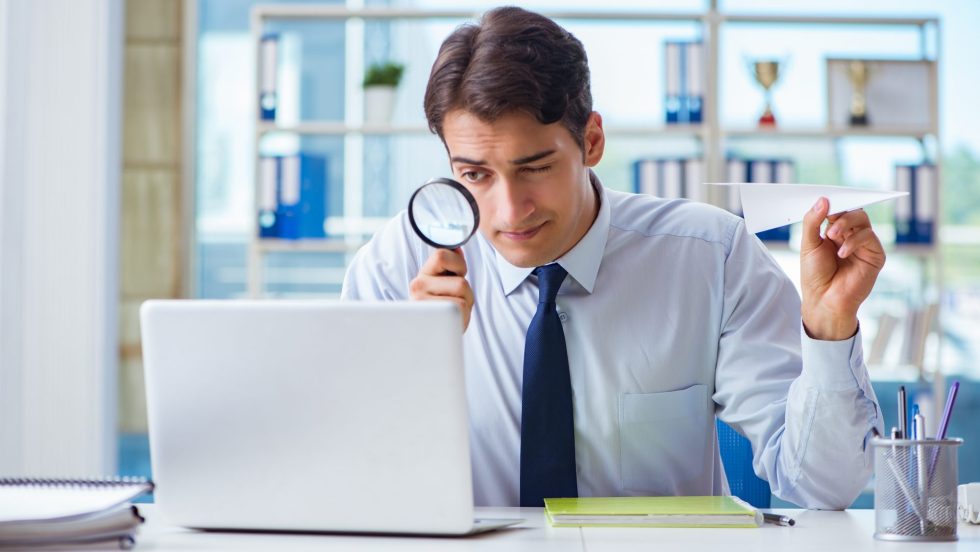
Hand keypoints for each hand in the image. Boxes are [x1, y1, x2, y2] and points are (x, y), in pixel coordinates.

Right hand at [409, 248, 474, 330]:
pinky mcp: (430, 316)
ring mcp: (421, 302)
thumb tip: (457, 248)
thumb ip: (449, 266)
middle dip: (467, 294)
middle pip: (460, 282)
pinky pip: (459, 310)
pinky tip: (450, 322)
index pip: (442, 255)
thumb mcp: (442, 286)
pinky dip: (462, 318)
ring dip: (465, 307)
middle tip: (455, 303)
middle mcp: (417, 286)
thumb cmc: (439, 311)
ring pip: (462, 297)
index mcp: (422, 275)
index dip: (458, 264)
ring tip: (452, 314)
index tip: (457, 275)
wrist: (425, 339)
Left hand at [799, 197, 884, 340]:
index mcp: (834, 232)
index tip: (825, 201)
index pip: (838, 210)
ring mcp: (863, 245)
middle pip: (853, 210)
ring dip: (845, 224)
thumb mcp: (808, 245)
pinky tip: (842, 253)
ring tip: (832, 237)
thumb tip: (823, 199)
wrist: (824, 301)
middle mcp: (850, 236)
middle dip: (840, 213)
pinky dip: (854, 241)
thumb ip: (813, 221)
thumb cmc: (815, 275)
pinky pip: (869, 236)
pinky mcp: (875, 255)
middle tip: (828, 222)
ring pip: (862, 219)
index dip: (833, 204)